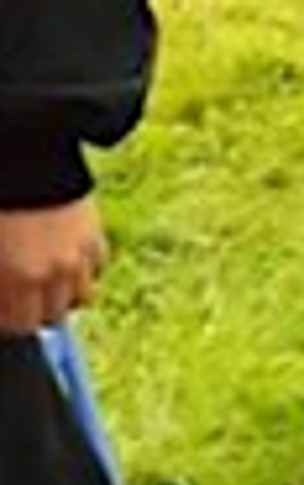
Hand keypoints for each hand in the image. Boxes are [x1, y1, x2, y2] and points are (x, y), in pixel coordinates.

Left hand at [0, 198, 108, 335]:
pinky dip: (82, 267)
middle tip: (15, 295)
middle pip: (52, 317)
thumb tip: (3, 290)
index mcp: (16, 277)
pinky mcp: (95, 234)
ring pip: (82, 296)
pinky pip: (97, 266)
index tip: (2, 306)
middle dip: (33, 310)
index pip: (19, 325)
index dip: (8, 318)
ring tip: (43, 279)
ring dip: (62, 293)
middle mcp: (53, 272)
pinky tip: (63, 255)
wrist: (21, 144)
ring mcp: (79, 253)